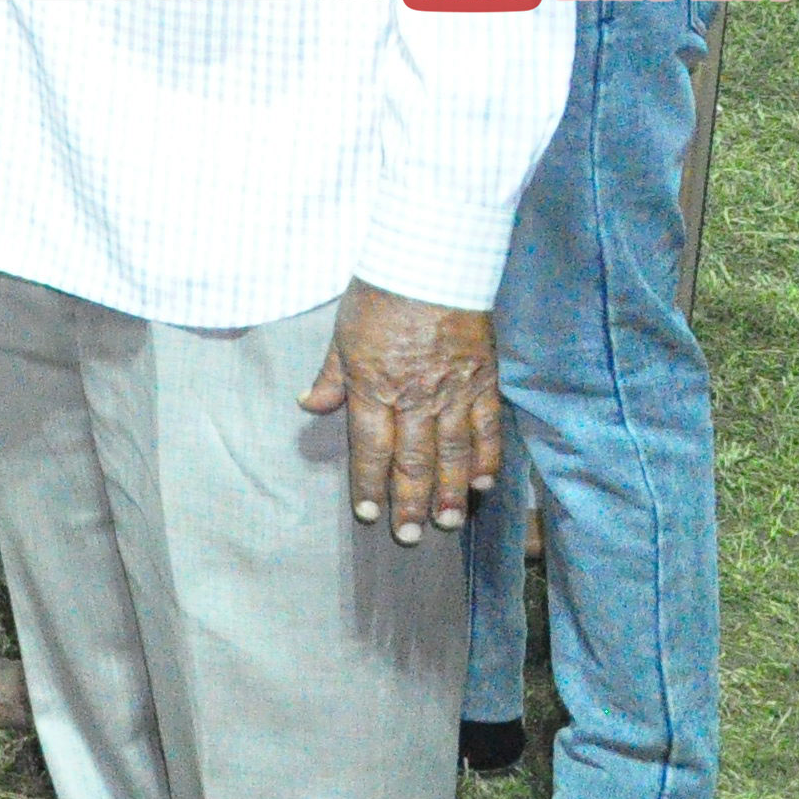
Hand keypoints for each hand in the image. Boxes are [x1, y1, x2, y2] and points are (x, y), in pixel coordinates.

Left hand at [302, 279, 506, 542]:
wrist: (430, 261)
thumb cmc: (379, 295)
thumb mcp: (342, 334)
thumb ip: (331, 377)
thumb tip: (310, 406)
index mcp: (373, 385)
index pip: (370, 448)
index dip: (370, 484)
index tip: (370, 515)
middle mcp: (413, 396)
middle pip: (412, 460)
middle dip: (409, 502)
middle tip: (408, 537)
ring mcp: (452, 391)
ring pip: (453, 453)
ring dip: (448, 492)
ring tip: (445, 523)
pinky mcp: (483, 381)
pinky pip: (488, 429)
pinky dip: (486, 459)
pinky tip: (483, 485)